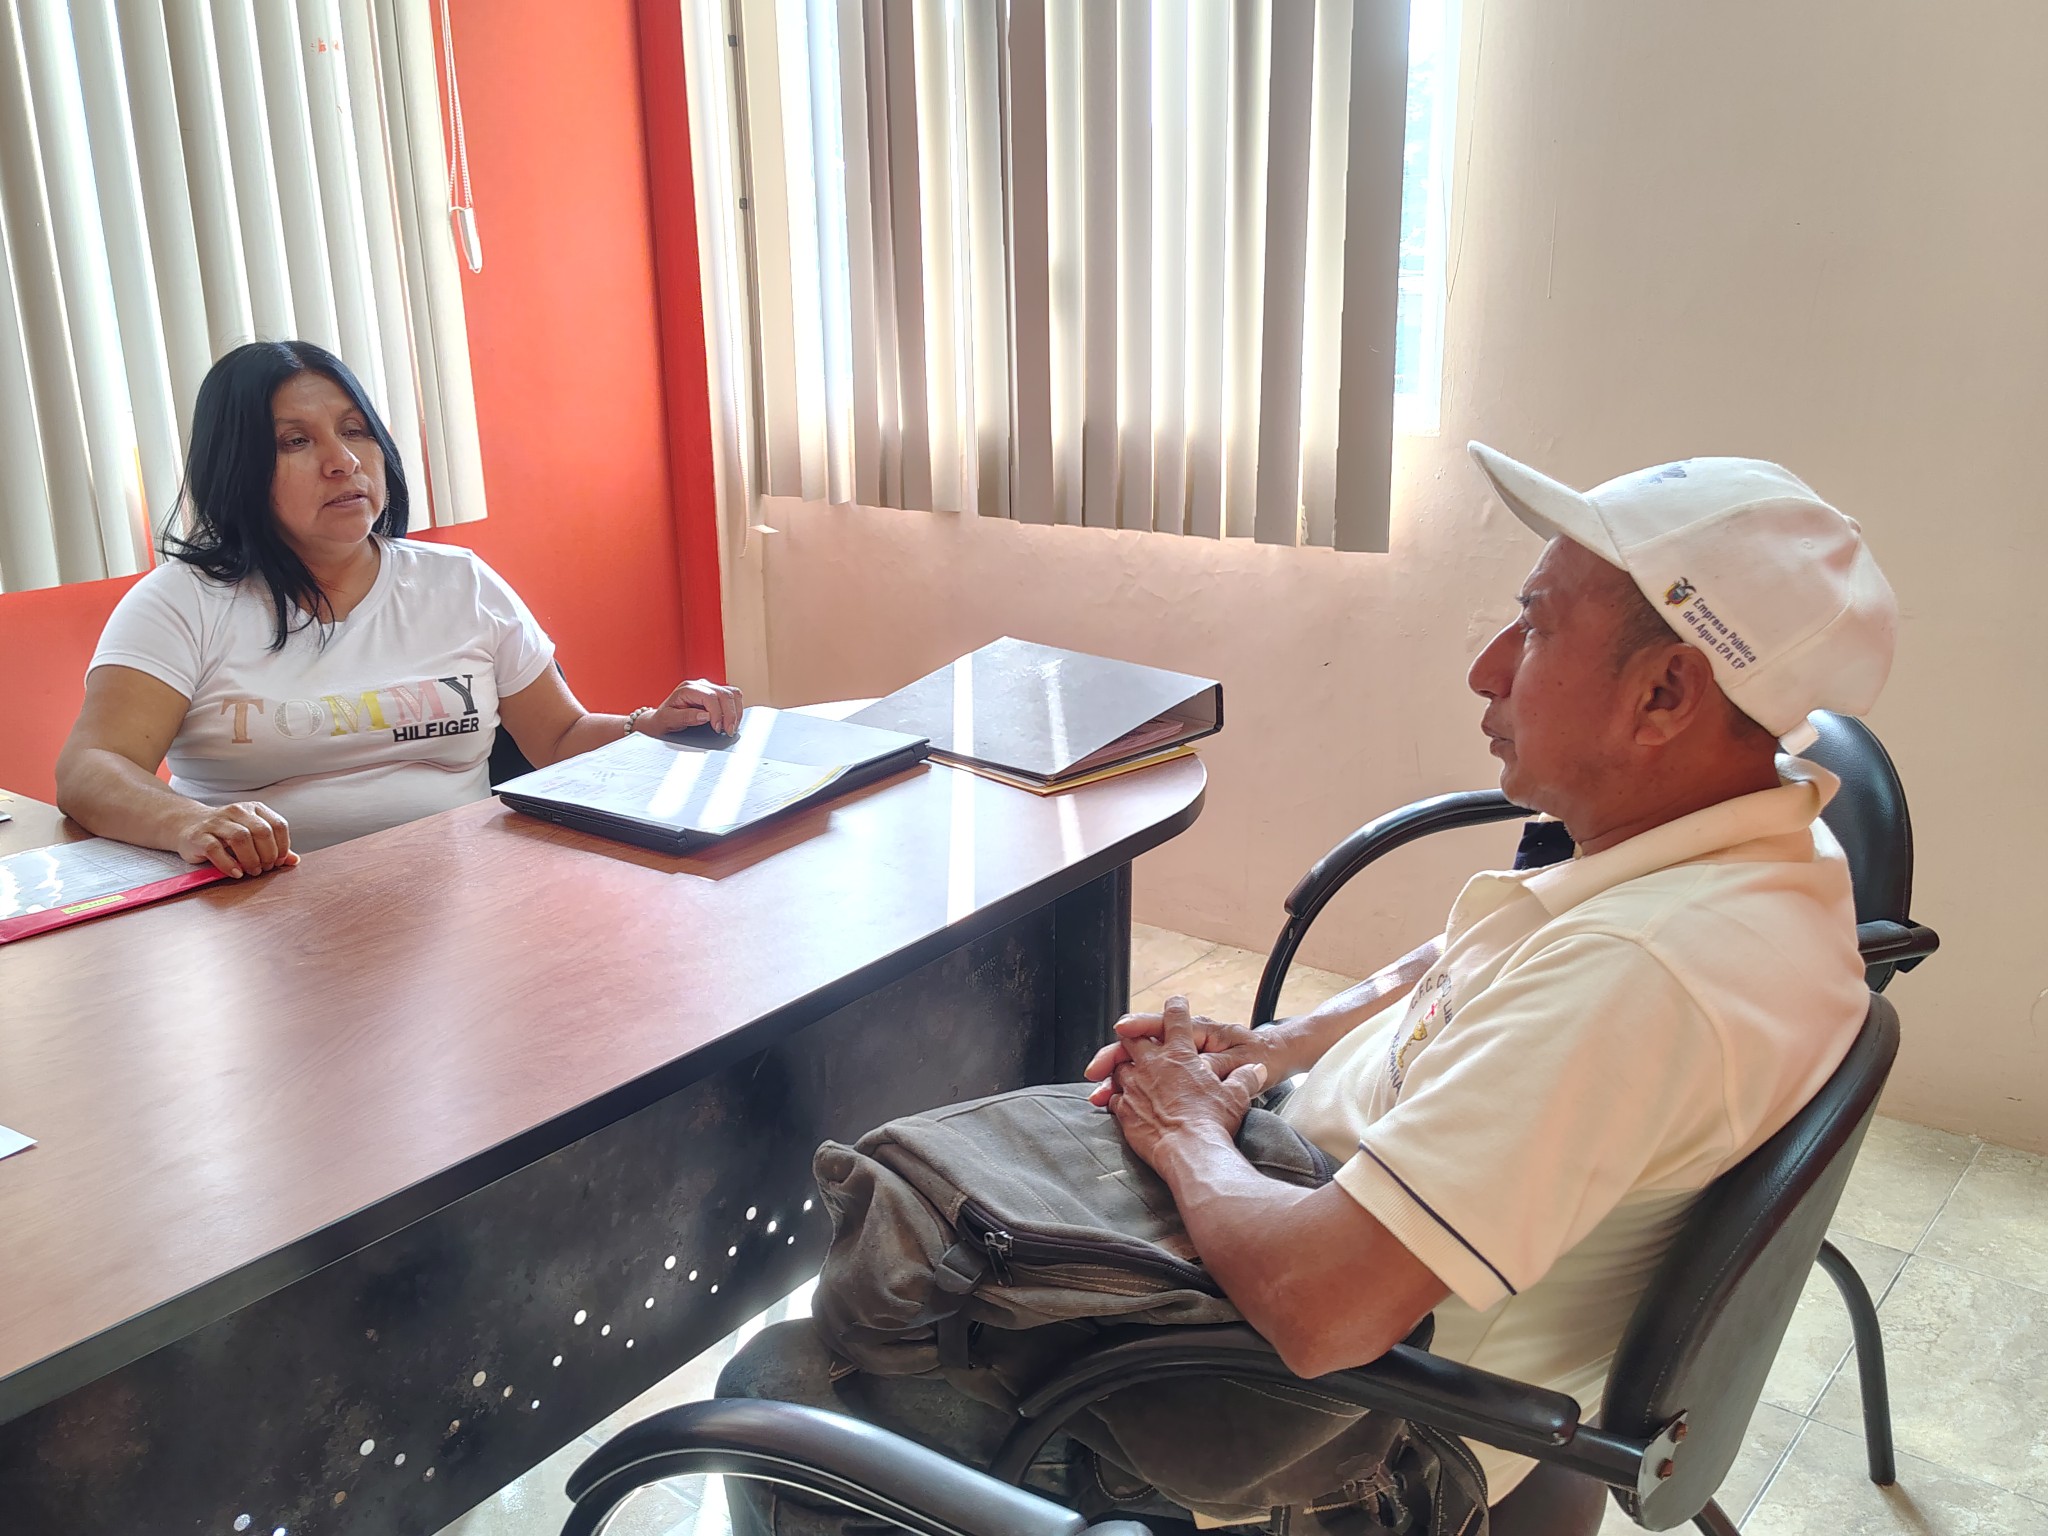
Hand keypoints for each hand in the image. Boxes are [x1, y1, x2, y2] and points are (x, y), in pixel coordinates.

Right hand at [176, 801, 296, 877]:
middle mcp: (236, 811)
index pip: (278, 825)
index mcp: (254, 809)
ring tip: (253, 871)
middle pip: (262, 831)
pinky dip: (229, 864)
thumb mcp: (251, 836)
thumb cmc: (225, 834)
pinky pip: (216, 849)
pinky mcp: (199, 835)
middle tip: (265, 868)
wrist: (187, 825)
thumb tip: (294, 861)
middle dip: (268, 854)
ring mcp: (216, 822)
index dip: (283, 846)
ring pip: (241, 837)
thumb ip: (272, 847)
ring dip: (251, 859)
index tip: (278, 861)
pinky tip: (236, 873)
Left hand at [642, 679, 743, 735]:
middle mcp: (700, 685)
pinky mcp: (716, 694)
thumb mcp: (668, 720)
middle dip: (730, 715)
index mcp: (687, 689)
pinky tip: (731, 721)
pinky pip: (733, 697)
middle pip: (725, 694)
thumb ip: (686, 717)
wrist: (660, 720)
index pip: (710, 697)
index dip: (717, 714)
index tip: (717, 729)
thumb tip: (706, 716)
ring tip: (731, 727)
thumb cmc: (662, 720)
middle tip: (728, 731)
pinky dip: (736, 709)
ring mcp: (709, 688)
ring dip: (736, 712)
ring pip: (733, 693)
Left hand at [1085, 1002, 1281, 1106]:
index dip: (1175, 1007)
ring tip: (1125, 1072)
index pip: (1175, 1018)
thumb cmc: (1214, 1122)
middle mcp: (1153, 1065)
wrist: (1191, 1152)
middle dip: (1131, 1035)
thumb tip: (1257, 1069)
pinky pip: (1113, 1098)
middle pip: (1132, 1038)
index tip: (1175, 1003)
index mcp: (1180, 1055)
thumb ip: (1244, 1078)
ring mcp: (1135, 1087)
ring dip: (1120, 1067)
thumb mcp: (1237, 1096)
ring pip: (1118, 1067)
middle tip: (1131, 1036)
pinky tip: (1121, 1101)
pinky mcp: (1125, 1111)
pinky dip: (1115, 1097)